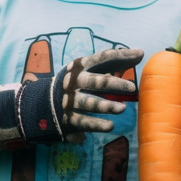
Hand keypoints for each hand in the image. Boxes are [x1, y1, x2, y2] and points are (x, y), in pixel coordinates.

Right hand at [0, 48, 142, 145]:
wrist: (40, 103)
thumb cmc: (74, 82)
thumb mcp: (87, 69)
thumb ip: (113, 63)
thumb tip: (141, 53)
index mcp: (80, 66)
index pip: (102, 58)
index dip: (120, 56)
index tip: (139, 55)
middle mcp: (74, 82)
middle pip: (96, 82)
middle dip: (114, 85)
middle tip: (131, 88)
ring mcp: (70, 101)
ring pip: (90, 103)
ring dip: (106, 106)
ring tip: (122, 109)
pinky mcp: (67, 118)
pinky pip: (83, 122)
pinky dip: (96, 125)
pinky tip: (109, 126)